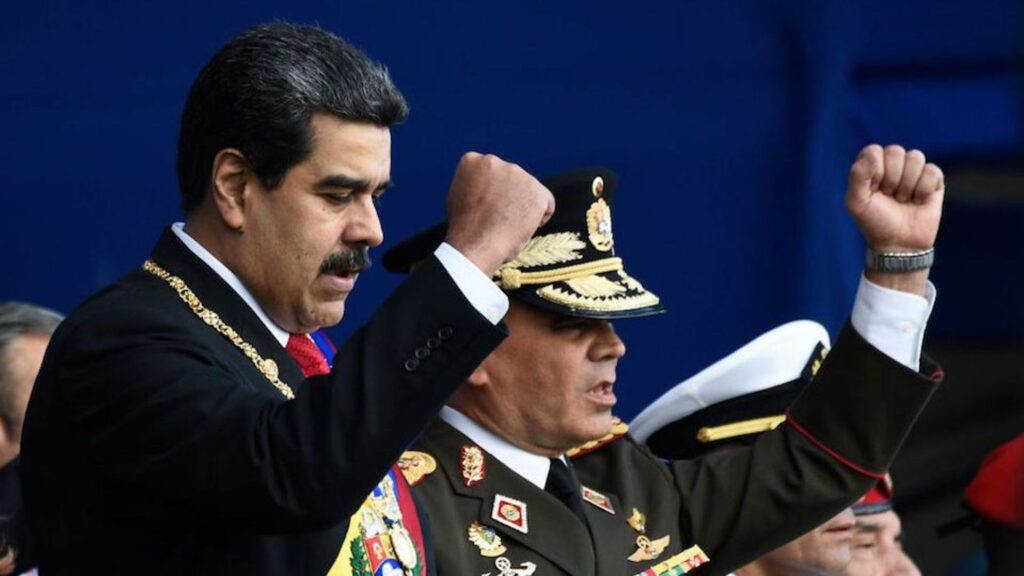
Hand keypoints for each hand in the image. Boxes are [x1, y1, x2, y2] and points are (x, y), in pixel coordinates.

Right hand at [444, 152, 554, 275]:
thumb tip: (486, 187)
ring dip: (523, 205)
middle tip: (500, 219)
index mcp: (473, 161)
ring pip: (528, 189)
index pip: (491, 172)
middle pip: (511, 178)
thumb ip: (473, 186)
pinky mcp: (536, 190)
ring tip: (509, 226)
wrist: (474, 245)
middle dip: (509, 196)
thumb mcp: (457, 197)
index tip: (488, 208)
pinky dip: (541, 215)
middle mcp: (495, 161)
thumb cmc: (464, 229)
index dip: (492, 192)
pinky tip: (528, 227)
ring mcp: (517, 174)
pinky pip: (546, 202)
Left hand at [845, 144, 944, 293]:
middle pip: (896, 151)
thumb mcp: (856, 202)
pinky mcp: (933, 180)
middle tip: (889, 196)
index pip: (874, 151)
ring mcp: (913, 171)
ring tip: (903, 199)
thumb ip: (857, 175)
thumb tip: (874, 153)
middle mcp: (892, 165)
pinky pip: (932, 170)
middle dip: (891, 178)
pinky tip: (918, 201)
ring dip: (908, 184)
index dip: (875, 172)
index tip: (874, 190)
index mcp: (871, 166)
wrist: (899, 244)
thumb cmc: (875, 222)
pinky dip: (924, 189)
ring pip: (916, 157)